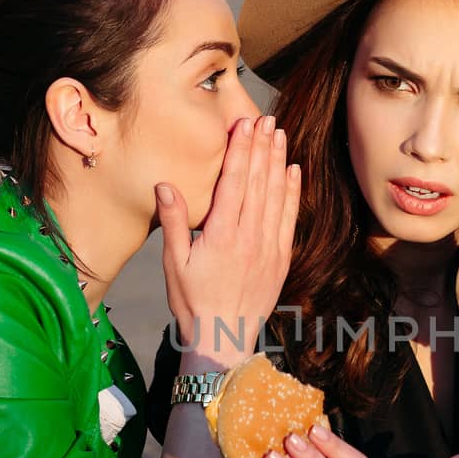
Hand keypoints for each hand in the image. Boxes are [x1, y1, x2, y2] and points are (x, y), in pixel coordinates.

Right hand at [159, 117, 300, 365]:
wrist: (224, 338)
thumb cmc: (193, 302)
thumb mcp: (174, 264)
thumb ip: (173, 222)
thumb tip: (165, 184)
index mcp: (221, 235)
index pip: (234, 182)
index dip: (241, 150)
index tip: (245, 125)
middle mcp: (249, 237)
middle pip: (259, 182)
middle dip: (262, 147)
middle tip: (266, 118)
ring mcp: (269, 247)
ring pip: (276, 195)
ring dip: (278, 162)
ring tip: (279, 135)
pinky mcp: (281, 258)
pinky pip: (289, 218)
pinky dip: (292, 192)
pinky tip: (293, 171)